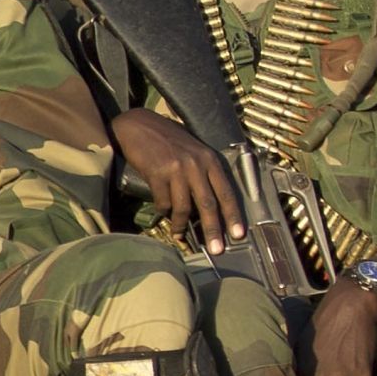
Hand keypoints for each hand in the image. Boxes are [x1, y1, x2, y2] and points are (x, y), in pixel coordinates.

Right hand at [110, 108, 244, 248]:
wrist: (138, 126)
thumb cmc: (167, 140)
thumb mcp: (193, 151)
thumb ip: (203, 173)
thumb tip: (207, 207)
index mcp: (209, 159)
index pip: (226, 192)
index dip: (233, 215)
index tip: (238, 234)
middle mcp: (196, 164)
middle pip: (208, 204)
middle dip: (213, 229)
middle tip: (216, 249)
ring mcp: (177, 169)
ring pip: (184, 207)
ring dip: (182, 225)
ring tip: (180, 235)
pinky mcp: (157, 174)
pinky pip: (164, 202)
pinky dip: (164, 211)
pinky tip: (163, 212)